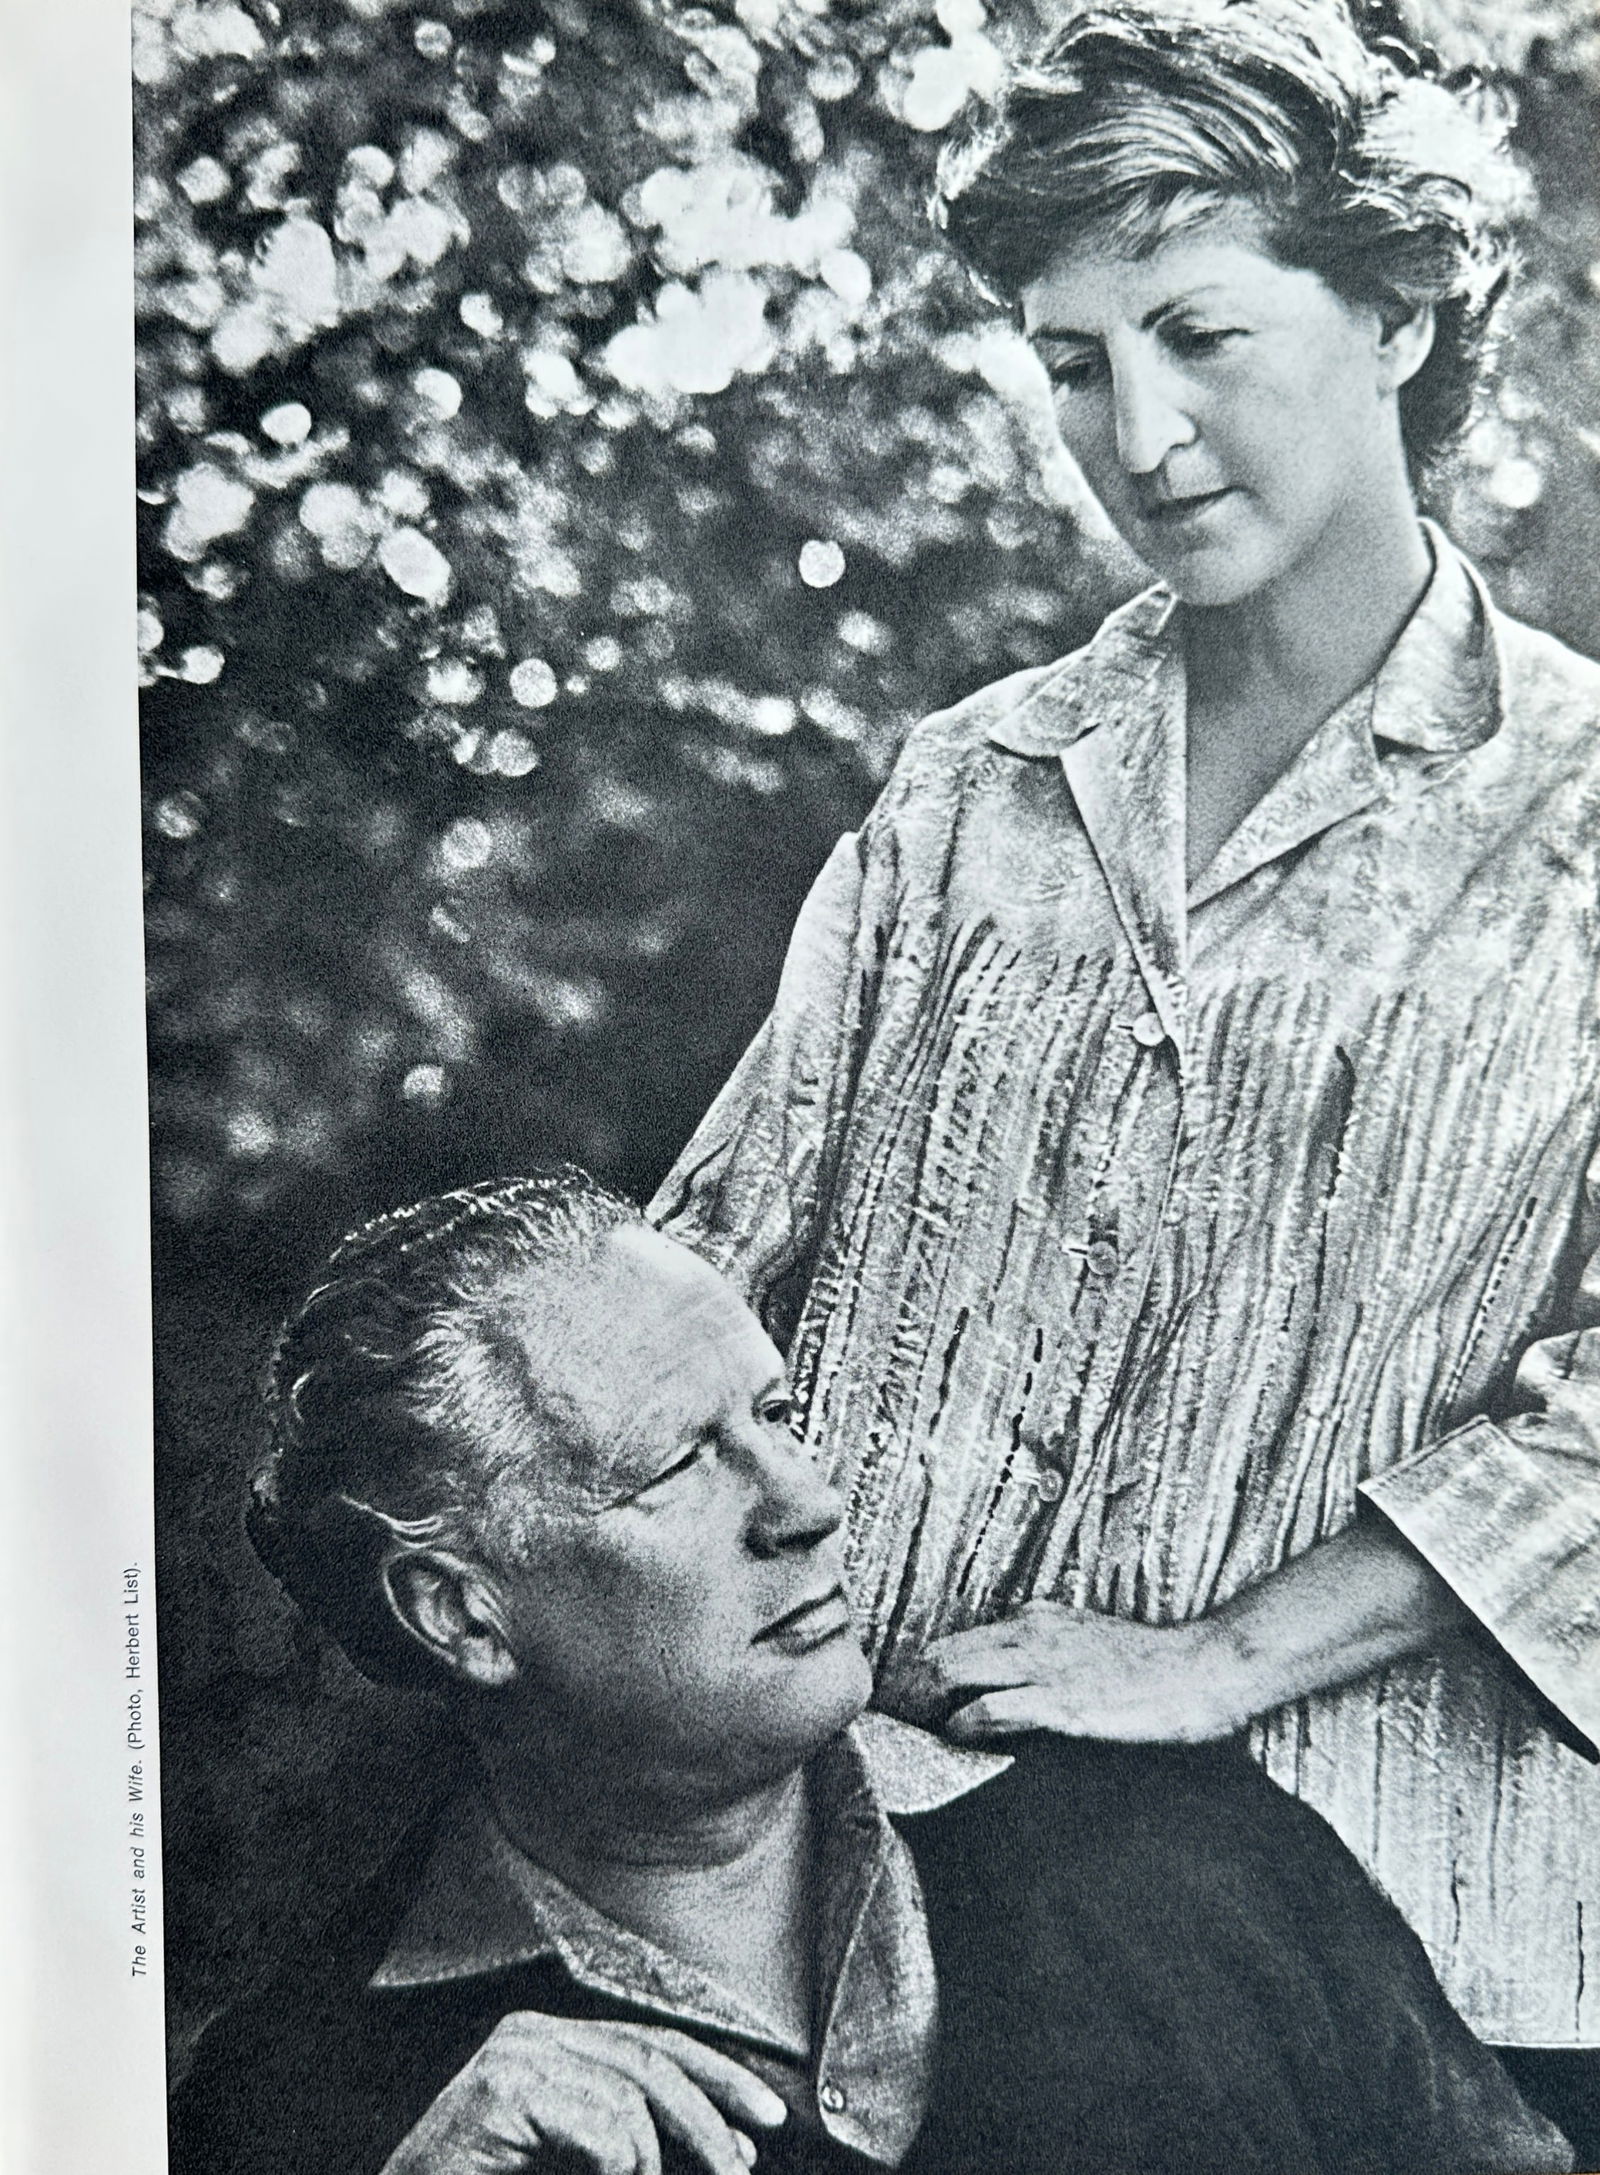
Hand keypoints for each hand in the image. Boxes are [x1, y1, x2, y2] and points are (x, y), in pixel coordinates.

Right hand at [379, 2014, 788, 2174]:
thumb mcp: (582, 2160)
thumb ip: (641, 2144)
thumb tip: (733, 2145)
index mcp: (553, 2041)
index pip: (653, 2040)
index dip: (718, 2077)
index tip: (768, 2120)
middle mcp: (532, 2032)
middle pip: (651, 2058)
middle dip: (709, 2117)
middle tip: (739, 2169)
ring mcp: (513, 2055)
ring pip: (632, 2096)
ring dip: (655, 2163)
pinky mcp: (500, 2090)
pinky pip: (601, 2128)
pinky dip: (623, 2169)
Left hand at [903, 1602, 1253, 1746]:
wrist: (1201, 1669)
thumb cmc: (1151, 1667)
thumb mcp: (1087, 1644)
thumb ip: (1046, 1655)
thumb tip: (1008, 1686)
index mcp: (1034, 1618)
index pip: (956, 1641)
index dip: (921, 1674)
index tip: (904, 1703)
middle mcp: (1028, 1633)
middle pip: (939, 1653)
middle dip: (907, 1690)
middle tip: (892, 1726)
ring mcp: (1042, 1665)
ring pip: (951, 1673)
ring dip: (923, 1707)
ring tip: (912, 1737)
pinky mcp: (1059, 1701)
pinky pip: (988, 1710)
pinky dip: (962, 1727)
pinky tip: (957, 1743)